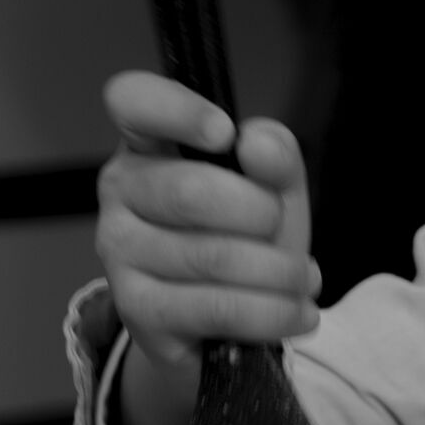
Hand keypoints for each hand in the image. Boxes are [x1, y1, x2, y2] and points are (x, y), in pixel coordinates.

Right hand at [95, 72, 321, 424]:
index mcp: (147, 144)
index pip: (133, 102)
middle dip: (261, 214)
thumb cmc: (246, 239)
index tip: (225, 133)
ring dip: (278, 273)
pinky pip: (214, 308)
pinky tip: (297, 313)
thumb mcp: (274, 190)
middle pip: (190, 191)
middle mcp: (120, 191)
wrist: (227, 323)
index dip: (176, 110)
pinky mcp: (137, 309)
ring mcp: (120, 252)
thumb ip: (276, 157)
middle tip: (282, 230)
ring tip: (304, 280)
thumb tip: (256, 145)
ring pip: (211, 257)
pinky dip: (270, 313)